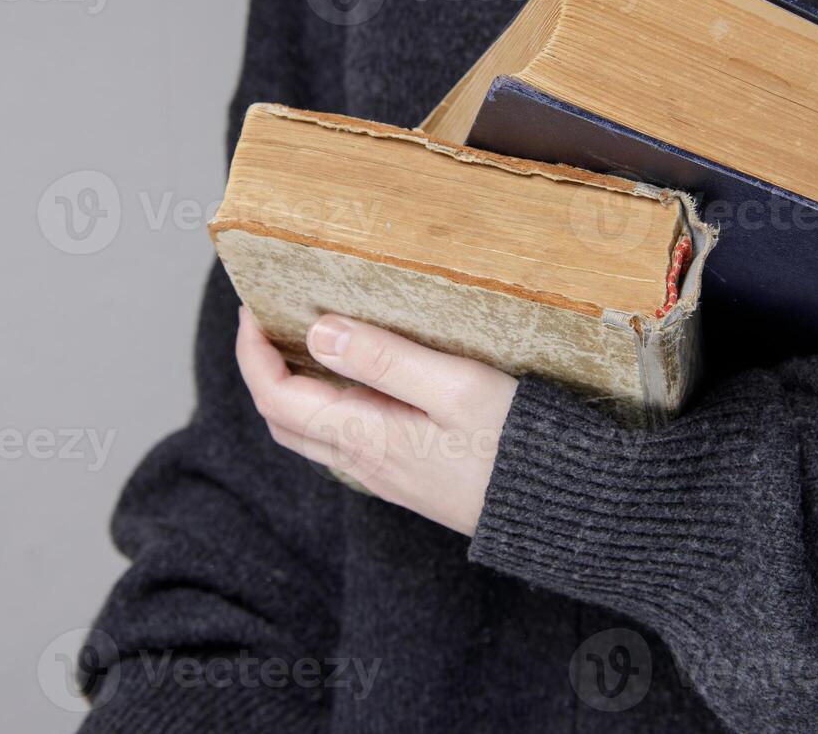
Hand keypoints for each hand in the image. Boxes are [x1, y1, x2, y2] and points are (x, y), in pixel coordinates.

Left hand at [235, 307, 517, 535]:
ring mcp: (387, 475)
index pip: (276, 396)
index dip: (250, 351)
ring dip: (294, 387)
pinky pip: (347, 441)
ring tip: (308, 338)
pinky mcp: (411, 477)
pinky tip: (359, 376)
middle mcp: (366, 463)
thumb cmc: (519, 446)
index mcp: (366, 437)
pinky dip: (330, 403)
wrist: (566, 511)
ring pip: (313, 433)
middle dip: (263, 368)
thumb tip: (318, 332)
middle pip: (283, 419)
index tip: (252, 306)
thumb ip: (384, 359)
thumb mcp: (456, 386)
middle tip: (270, 318)